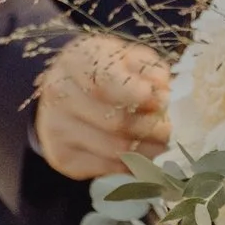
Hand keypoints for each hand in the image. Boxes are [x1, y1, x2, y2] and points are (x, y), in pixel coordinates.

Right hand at [32, 35, 169, 179]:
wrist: (67, 88)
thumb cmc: (106, 69)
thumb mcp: (129, 57)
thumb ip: (149, 70)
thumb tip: (161, 93)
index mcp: (76, 61)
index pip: (105, 84)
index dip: (138, 96)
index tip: (161, 100)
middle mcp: (59, 95)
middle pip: (116, 122)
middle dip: (151, 127)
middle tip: (168, 126)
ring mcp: (56, 128)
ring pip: (115, 150)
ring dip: (147, 149)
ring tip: (160, 141)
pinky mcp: (61, 157)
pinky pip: (107, 168)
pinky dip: (131, 163)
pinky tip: (139, 151)